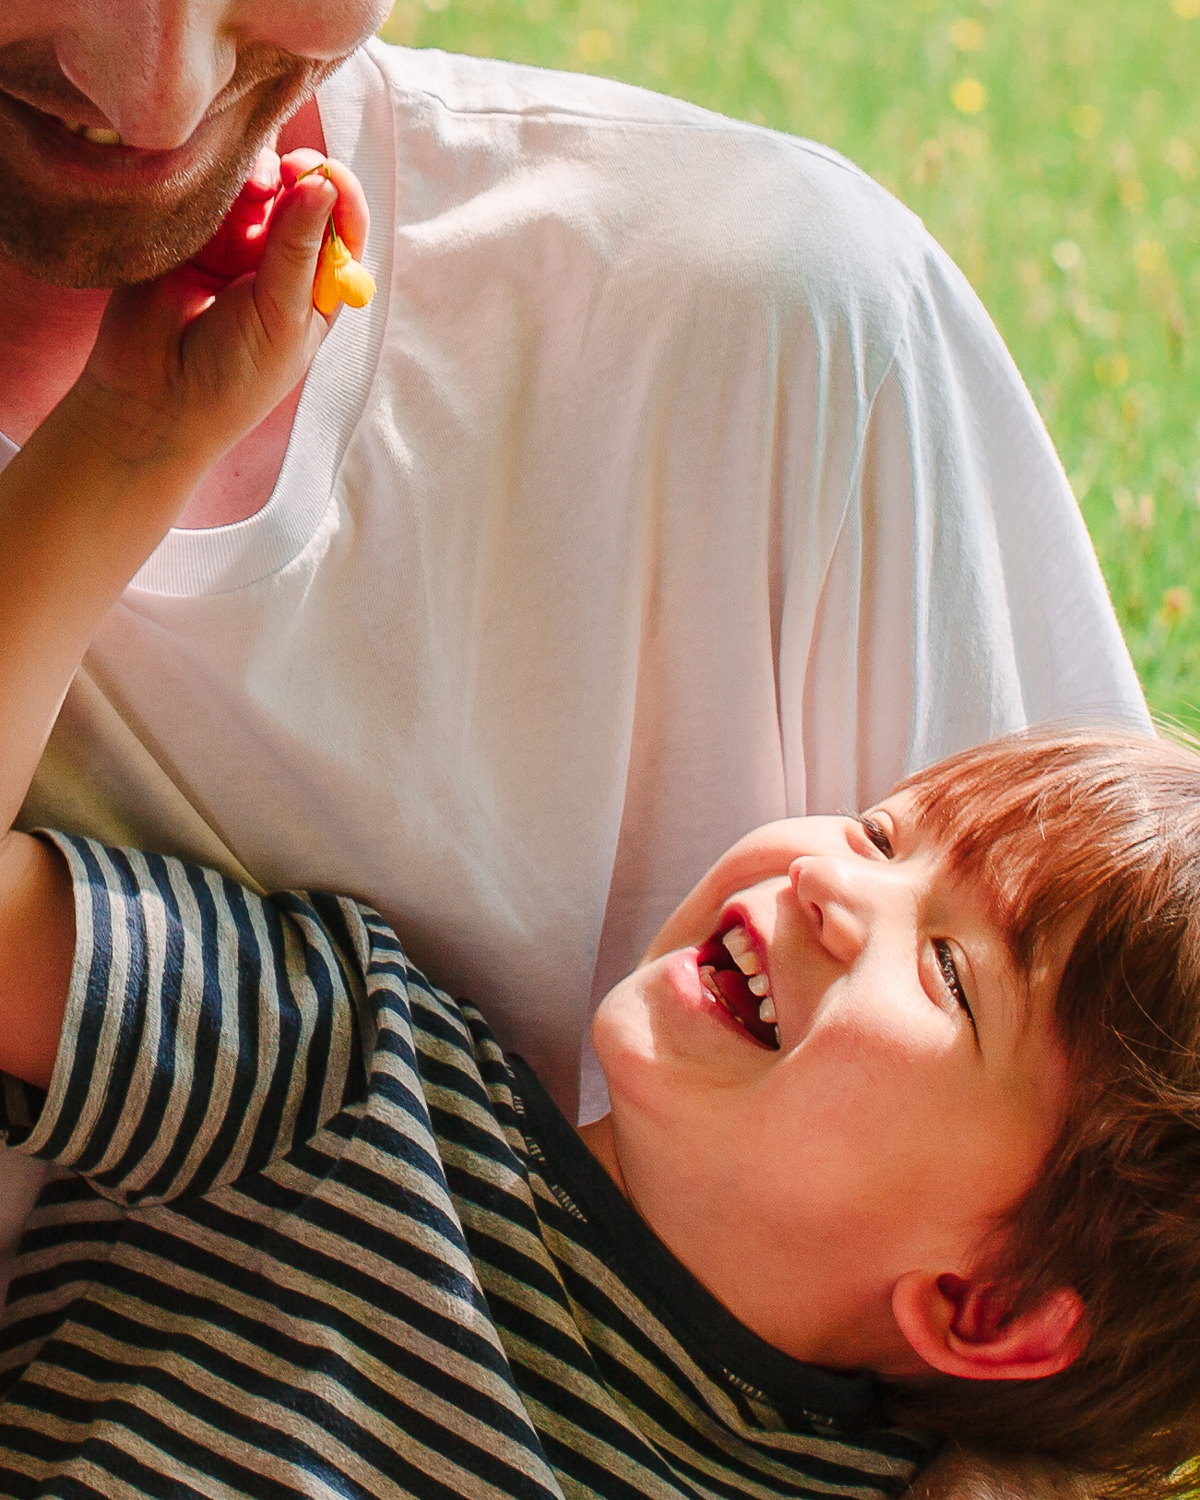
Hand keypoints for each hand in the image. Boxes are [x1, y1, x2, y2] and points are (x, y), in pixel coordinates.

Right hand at [65, 150, 368, 479]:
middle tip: (288, 169)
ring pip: (255, 183)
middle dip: (300, 173)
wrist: (156, 397)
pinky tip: (212, 180)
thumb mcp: (281, 316)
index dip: (341, 194)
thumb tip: (325, 184)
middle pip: (301, 193)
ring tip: (251, 186)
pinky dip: (214, 176)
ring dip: (258, 172)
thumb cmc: (235, 374)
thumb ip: (297, 250)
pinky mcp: (189, 231)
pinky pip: (207, 188)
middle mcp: (280, 258)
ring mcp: (233, 242)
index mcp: (317, 286)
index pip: (344, 226)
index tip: (327, 175)